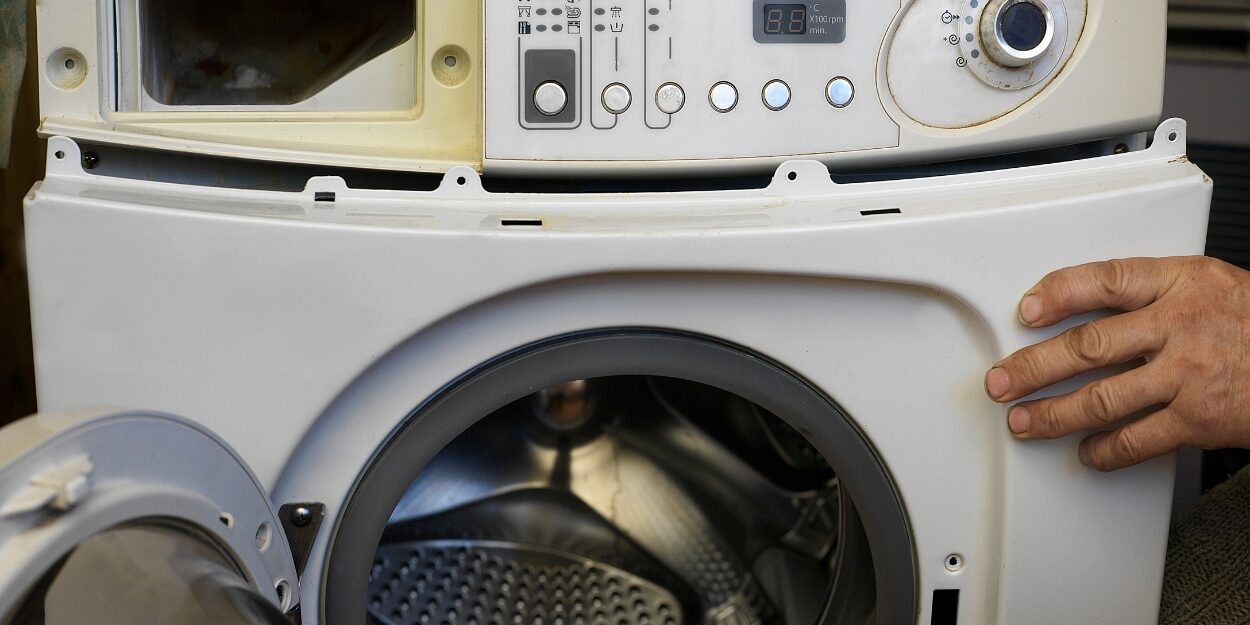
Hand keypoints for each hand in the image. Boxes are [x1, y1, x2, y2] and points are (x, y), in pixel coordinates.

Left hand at [984, 256, 1249, 470]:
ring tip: (1024, 421)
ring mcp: (1190, 375)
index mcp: (1183, 282)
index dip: (1059, 292)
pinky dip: (1105, 450)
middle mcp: (1182, 325)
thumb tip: (1084, 306)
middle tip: (1001, 380)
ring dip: (1054, 414)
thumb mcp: (1213, 285)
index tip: (1026, 309)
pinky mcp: (1200, 419)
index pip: (1107, 279)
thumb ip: (1154, 293)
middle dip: (1034, 366)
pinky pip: (1138, 439)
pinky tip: (1085, 452)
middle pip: (1090, 345)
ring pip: (1104, 398)